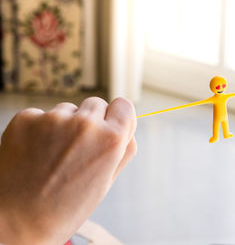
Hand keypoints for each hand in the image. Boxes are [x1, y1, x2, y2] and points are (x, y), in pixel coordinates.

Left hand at [0, 97, 136, 244]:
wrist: (18, 221)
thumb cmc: (66, 206)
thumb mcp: (107, 181)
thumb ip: (124, 149)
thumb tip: (126, 124)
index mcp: (110, 139)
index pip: (123, 104)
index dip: (116, 117)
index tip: (108, 127)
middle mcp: (84, 124)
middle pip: (96, 104)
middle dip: (91, 121)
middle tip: (78, 148)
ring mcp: (53, 119)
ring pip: (67, 109)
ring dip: (64, 125)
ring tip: (53, 156)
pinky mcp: (26, 118)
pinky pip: (40, 115)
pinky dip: (39, 129)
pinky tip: (34, 153)